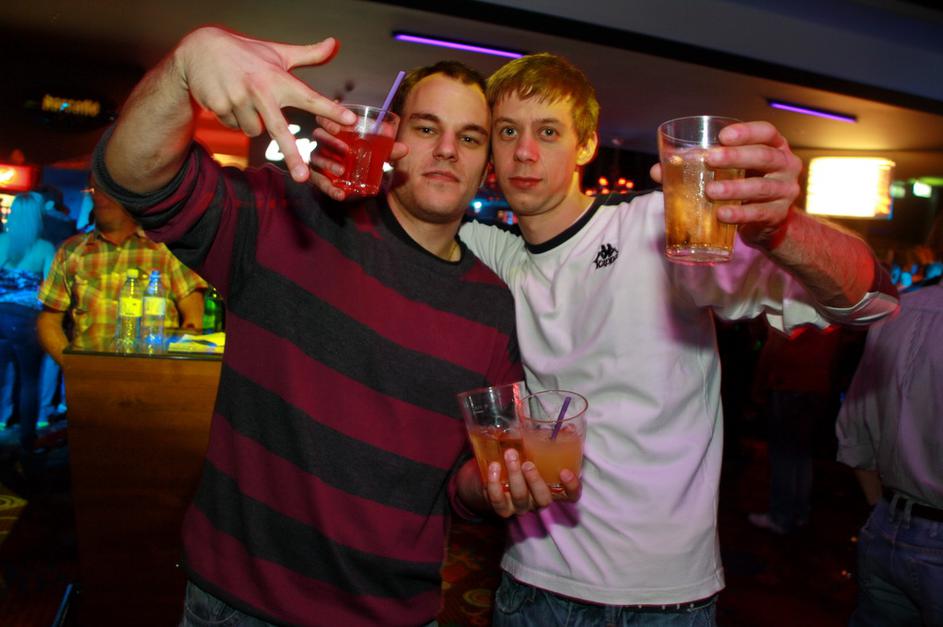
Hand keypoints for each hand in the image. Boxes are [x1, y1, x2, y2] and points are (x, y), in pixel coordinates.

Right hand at [173, 26, 356, 182]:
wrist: (199, 50)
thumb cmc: (245, 54)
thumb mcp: (277, 52)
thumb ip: (308, 54)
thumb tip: (334, 44)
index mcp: (278, 78)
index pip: (309, 97)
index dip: (330, 109)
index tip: (349, 121)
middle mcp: (260, 90)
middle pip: (279, 129)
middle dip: (291, 154)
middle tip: (302, 177)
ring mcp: (238, 100)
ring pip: (254, 131)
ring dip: (252, 121)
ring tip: (245, 97)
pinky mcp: (219, 107)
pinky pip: (234, 126)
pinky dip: (234, 118)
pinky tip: (228, 97)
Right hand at [308, 121, 408, 200]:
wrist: (354, 179)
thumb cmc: (364, 156)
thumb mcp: (376, 152)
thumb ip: (387, 150)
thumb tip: (404, 149)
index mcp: (336, 128)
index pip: (327, 117)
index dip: (330, 119)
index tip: (339, 124)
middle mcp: (324, 141)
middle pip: (320, 136)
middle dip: (331, 142)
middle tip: (346, 150)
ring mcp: (319, 158)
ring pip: (316, 159)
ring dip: (328, 164)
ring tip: (342, 171)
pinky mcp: (318, 176)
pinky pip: (318, 181)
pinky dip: (329, 189)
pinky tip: (340, 194)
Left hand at [484, 448, 580, 517]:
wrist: (492, 474)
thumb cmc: (521, 458)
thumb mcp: (535, 449)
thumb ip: (549, 440)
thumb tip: (569, 427)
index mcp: (552, 488)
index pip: (571, 495)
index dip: (571, 487)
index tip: (564, 472)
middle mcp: (538, 499)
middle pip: (543, 499)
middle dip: (535, 481)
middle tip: (527, 464)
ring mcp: (520, 506)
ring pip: (520, 498)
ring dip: (515, 476)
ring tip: (510, 455)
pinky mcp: (502, 507)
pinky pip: (498, 502)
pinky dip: (495, 485)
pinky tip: (494, 467)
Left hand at [650, 121, 801, 247]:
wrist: (767, 221)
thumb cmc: (742, 186)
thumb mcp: (728, 171)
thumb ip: (697, 167)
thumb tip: (657, 170)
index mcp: (773, 147)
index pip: (766, 132)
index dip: (747, 132)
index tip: (723, 136)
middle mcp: (785, 165)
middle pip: (764, 157)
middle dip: (736, 157)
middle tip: (710, 159)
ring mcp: (785, 191)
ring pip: (761, 187)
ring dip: (735, 188)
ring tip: (711, 191)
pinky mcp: (778, 215)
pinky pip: (759, 214)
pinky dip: (739, 215)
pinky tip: (721, 215)